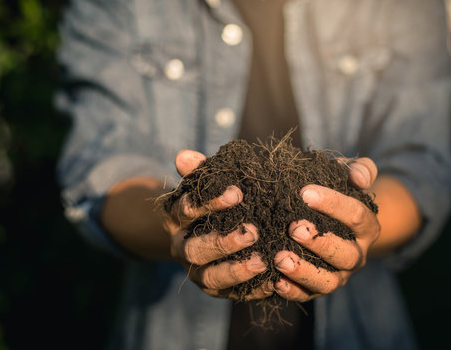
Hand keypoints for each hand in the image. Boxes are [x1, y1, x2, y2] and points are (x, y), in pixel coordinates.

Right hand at [163, 150, 272, 299]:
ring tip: (263, 261)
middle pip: (195, 250)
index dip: (210, 203)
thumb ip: (198, 172)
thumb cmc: (209, 202)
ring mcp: (198, 272)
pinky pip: (232, 295)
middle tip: (252, 232)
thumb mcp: (203, 186)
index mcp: (176, 220)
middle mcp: (182, 248)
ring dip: (236, 271)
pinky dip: (252, 290)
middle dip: (223, 242)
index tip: (238, 193)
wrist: (201, 232)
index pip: (187, 211)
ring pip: (211, 278)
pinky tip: (273, 282)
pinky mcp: (216, 290)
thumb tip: (183, 155)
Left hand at [272, 157, 379, 301]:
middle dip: (318, 242)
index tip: (305, 192)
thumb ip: (360, 170)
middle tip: (293, 227)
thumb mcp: (350, 176)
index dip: (333, 204)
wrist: (335, 222)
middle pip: (344, 254)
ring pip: (327, 281)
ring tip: (280, 258)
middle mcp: (356, 255)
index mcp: (367, 227)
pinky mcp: (318, 289)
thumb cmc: (339, 192)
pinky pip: (307, 295)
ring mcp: (338, 275)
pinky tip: (274, 281)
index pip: (356, 216)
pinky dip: (292, 291)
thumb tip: (359, 177)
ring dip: (303, 271)